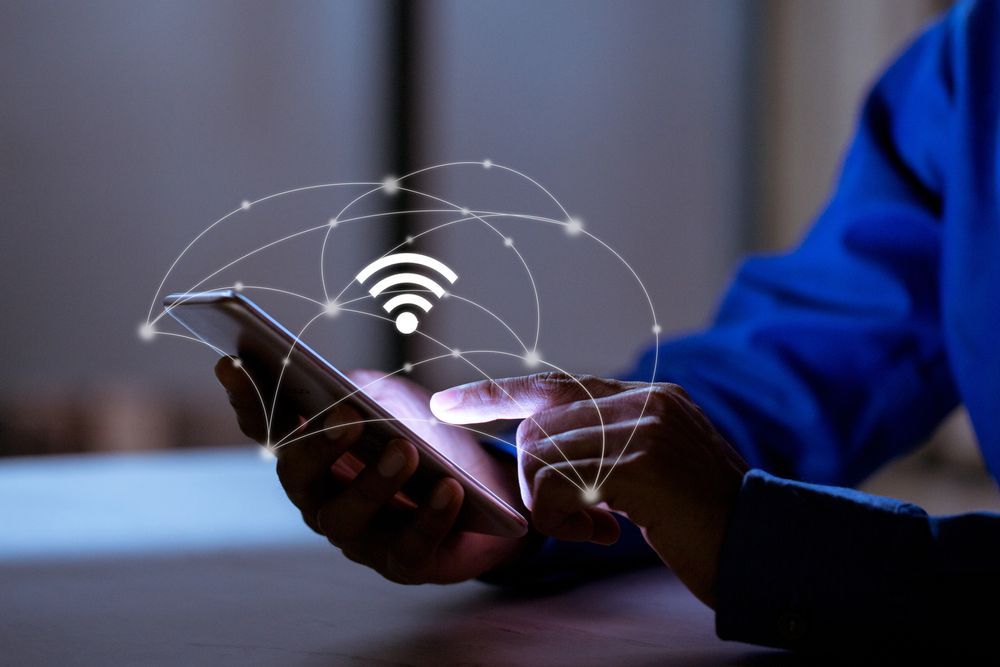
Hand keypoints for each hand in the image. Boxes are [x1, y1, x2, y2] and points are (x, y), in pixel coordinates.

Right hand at [214, 357, 526, 583]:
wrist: (485, 490)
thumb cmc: (427, 439)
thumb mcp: (397, 402)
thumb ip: (366, 392)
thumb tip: (345, 391)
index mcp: (311, 451)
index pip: (267, 425)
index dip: (246, 397)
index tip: (232, 362)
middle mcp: (320, 497)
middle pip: (297, 476)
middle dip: (318, 445)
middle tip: (348, 414)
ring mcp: (357, 535)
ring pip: (346, 516)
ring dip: (374, 481)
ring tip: (407, 449)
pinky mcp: (401, 563)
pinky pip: (408, 546)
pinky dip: (429, 516)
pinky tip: (450, 488)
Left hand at [430, 372, 748, 606]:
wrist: (764, 548)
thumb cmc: (702, 522)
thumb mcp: (652, 473)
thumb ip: (605, 451)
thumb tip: (544, 456)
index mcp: (646, 399)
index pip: (554, 384)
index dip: (494, 395)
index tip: (445, 405)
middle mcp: (645, 400)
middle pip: (539, 424)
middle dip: (534, 478)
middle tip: (573, 519)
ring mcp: (645, 425)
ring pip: (541, 452)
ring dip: (552, 505)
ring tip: (594, 528)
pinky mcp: (641, 460)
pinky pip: (559, 483)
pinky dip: (564, 518)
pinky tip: (605, 535)